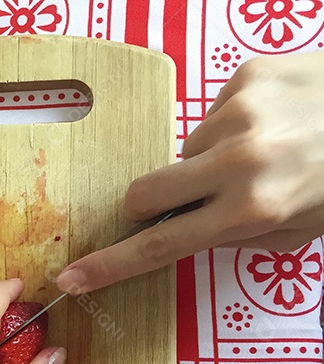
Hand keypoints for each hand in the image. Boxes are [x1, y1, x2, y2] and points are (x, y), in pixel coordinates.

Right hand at [57, 51, 323, 293]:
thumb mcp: (300, 230)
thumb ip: (235, 234)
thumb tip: (188, 225)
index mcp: (254, 209)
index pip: (161, 245)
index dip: (111, 266)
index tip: (72, 279)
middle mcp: (239, 160)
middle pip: (145, 192)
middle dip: (154, 205)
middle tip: (189, 202)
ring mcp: (239, 112)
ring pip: (184, 152)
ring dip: (207, 160)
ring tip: (263, 151)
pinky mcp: (245, 75)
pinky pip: (211, 112)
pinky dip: (230, 125)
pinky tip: (272, 121)